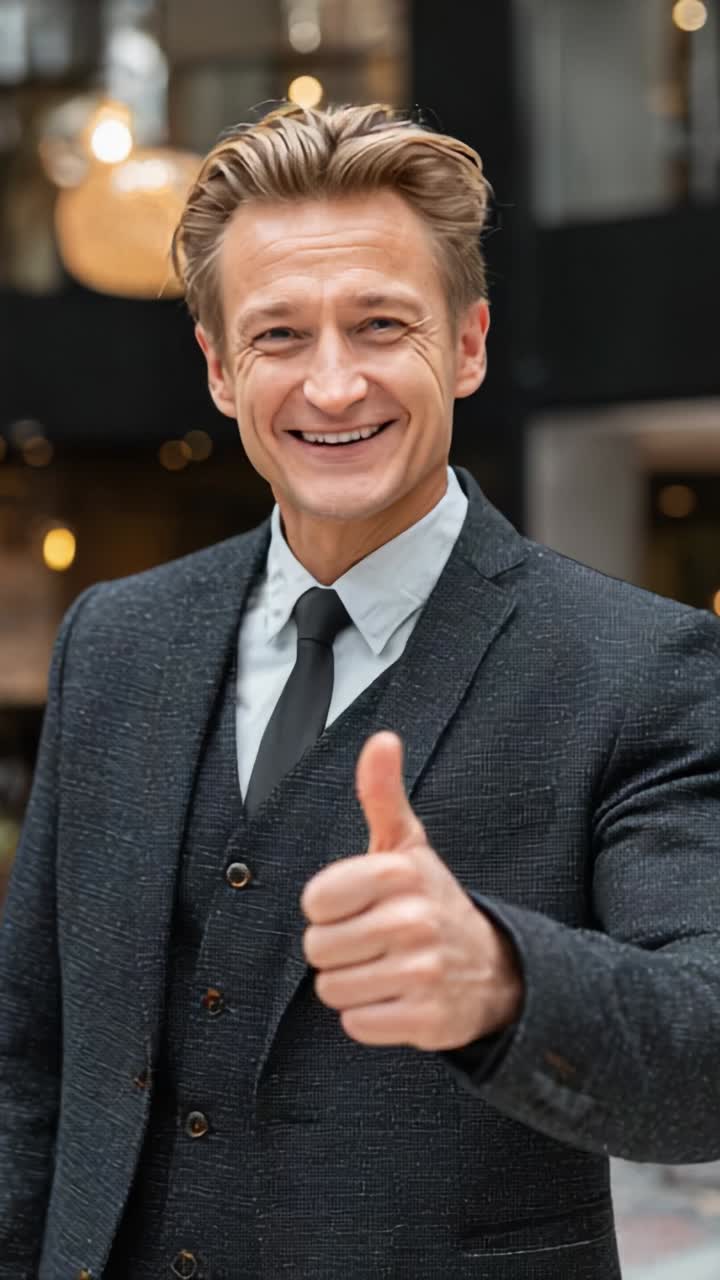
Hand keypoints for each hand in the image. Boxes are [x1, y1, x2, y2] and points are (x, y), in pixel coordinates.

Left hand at [300, 731, 522, 1050]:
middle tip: (374, 941)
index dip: (329, 907)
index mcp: (401, 873)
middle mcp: (415, 920)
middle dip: (338, 949)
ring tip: (387, 968)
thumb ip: (382, 794)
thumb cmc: (430, 901)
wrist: (494, 968)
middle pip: (318, 949)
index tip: (359, 904)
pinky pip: (357, 1024)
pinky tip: (398, 998)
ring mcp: (424, 972)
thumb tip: (381, 739)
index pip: (315, 901)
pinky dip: (370, 1016)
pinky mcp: (428, 1020)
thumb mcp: (407, 846)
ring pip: (333, 990)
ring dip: (353, 984)